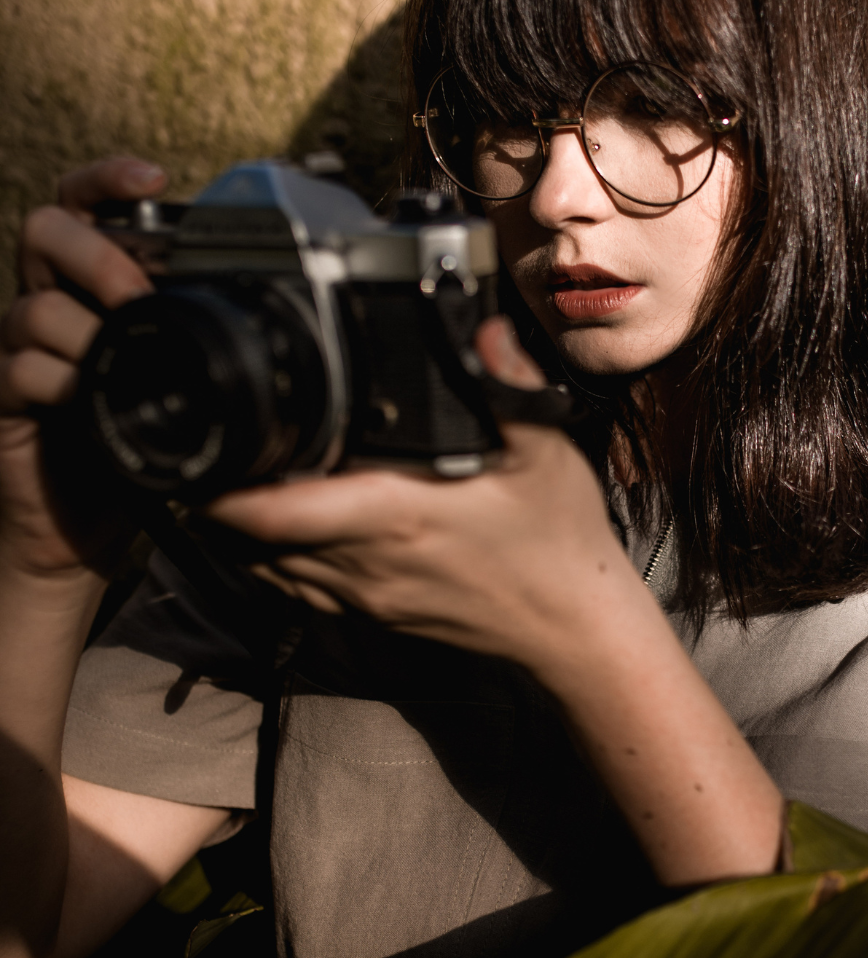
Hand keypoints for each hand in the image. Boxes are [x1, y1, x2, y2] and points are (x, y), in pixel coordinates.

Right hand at [0, 159, 159, 579]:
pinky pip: (22, 369)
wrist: (82, 522)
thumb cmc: (133, 439)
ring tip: (124, 360)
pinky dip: (62, 382)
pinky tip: (89, 401)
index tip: (154, 176)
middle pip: (45, 230)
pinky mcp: (4, 397)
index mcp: (91, 286)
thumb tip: (258, 309)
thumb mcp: (174, 377)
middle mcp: (50, 304)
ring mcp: (22, 349)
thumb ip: (193, 335)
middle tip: (137, 293)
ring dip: (85, 330)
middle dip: (95, 253)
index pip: (84, 206)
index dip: (109, 179)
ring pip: (33, 306)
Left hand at [208, 318, 786, 882]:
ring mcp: (363, 596)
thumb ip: (505, 386)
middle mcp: (364, 562)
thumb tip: (478, 327)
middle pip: (248, 538)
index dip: (221, 485)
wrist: (572, 629)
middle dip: (220, 494)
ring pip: (263, 567)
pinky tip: (283, 523)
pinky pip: (294, 587)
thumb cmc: (557, 543)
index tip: (204, 444)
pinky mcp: (370, 614)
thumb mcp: (544, 453)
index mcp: (395, 516)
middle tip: (215, 442)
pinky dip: (270, 556)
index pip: (271, 512)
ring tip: (237, 476)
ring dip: (240, 527)